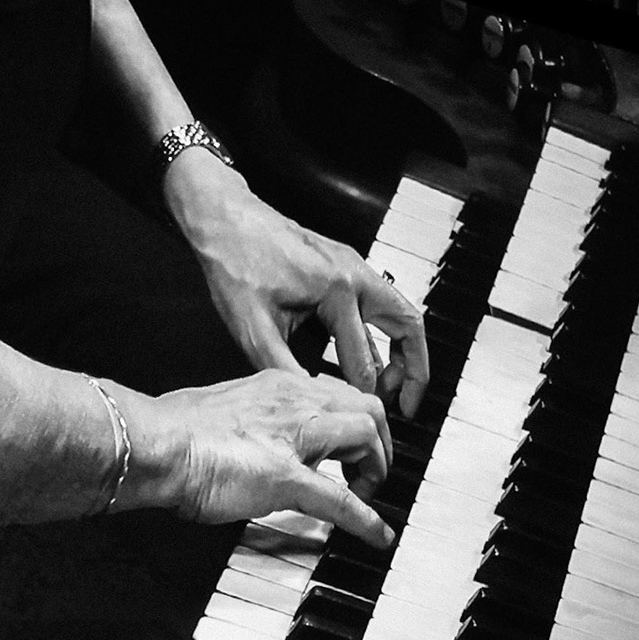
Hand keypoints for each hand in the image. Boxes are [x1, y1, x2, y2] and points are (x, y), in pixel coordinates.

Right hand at [128, 366, 394, 546]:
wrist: (154, 443)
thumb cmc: (170, 431)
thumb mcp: (219, 412)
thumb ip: (242, 422)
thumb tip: (241, 439)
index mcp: (275, 386)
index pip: (334, 391)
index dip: (351, 417)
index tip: (348, 439)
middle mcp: (292, 401)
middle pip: (366, 407)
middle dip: (378, 440)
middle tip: (366, 469)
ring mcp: (293, 439)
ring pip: (365, 436)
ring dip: (376, 468)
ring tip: (367, 492)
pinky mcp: (287, 478)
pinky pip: (341, 499)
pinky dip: (367, 519)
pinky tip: (377, 536)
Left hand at [164, 153, 430, 417]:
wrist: (225, 220)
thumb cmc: (235, 266)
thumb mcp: (253, 329)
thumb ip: (284, 369)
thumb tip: (308, 404)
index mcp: (337, 292)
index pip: (363, 359)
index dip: (361, 396)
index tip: (359, 418)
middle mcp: (355, 275)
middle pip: (409, 327)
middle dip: (414, 371)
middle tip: (407, 407)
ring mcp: (353, 266)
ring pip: (399, 312)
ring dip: (402, 350)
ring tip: (391, 387)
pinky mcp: (344, 264)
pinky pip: (378, 302)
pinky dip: (381, 332)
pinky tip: (363, 356)